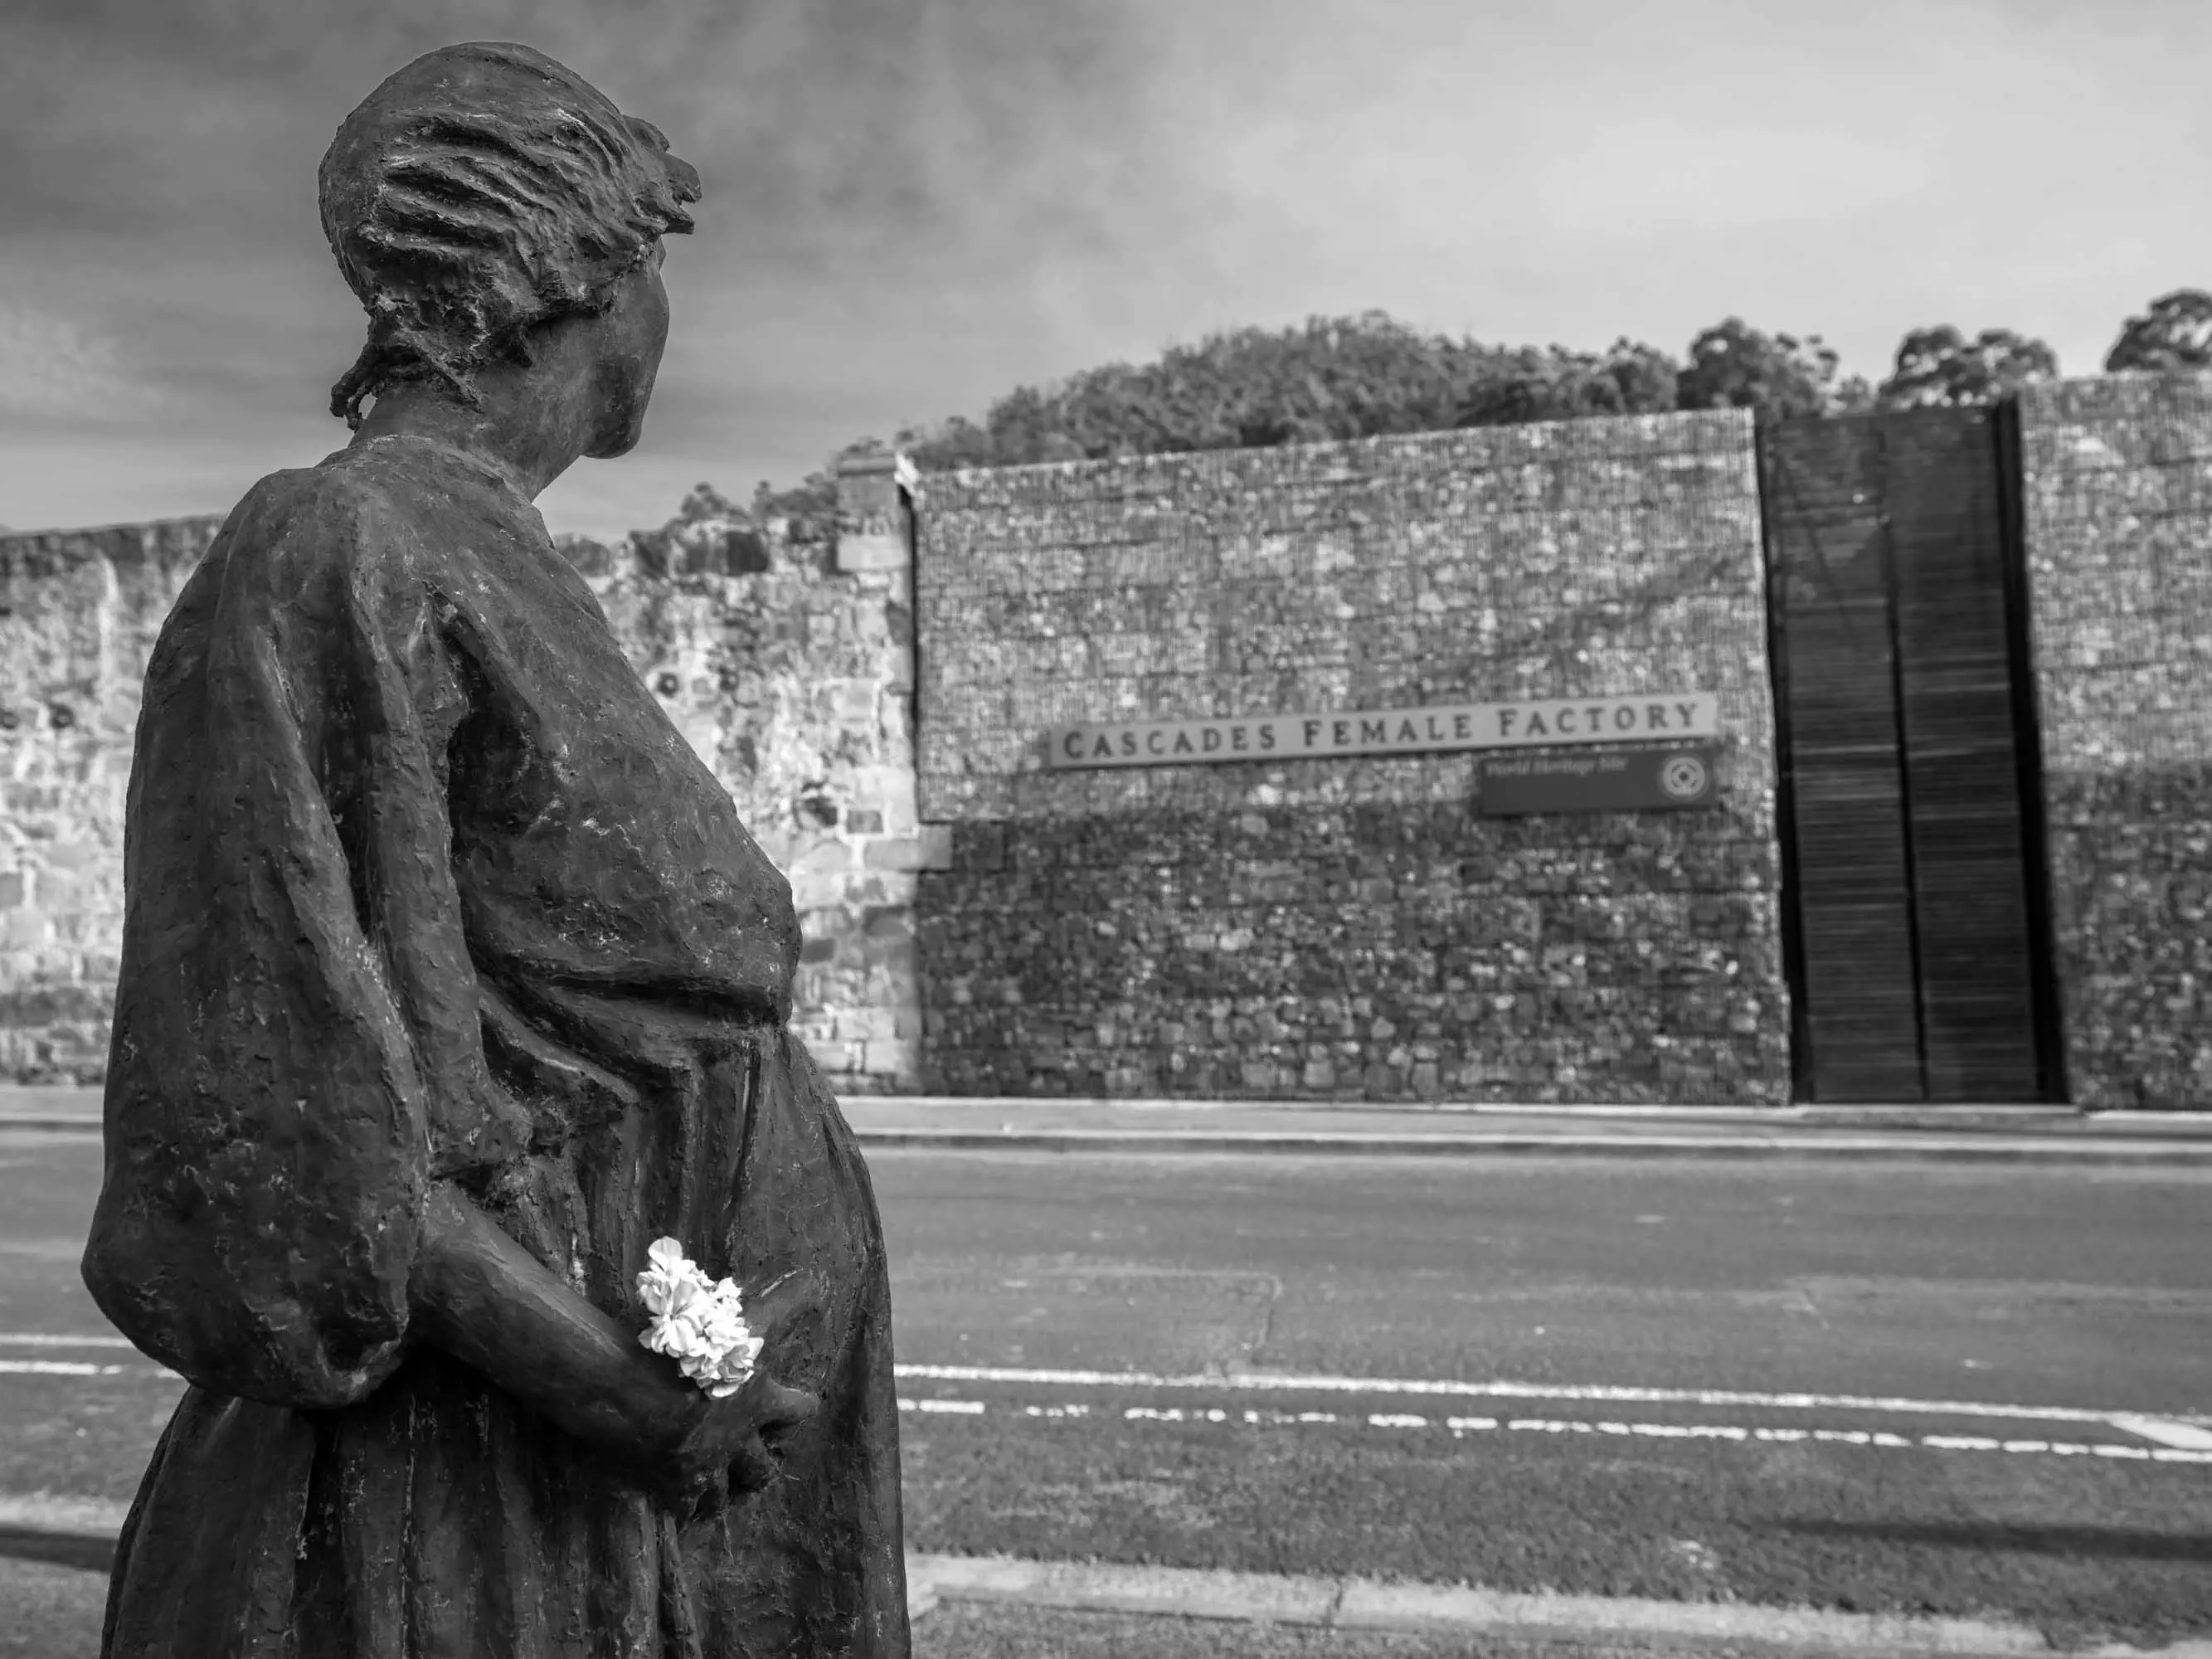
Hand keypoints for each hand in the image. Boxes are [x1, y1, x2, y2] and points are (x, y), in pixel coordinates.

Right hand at [648, 1270, 819, 1521]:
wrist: (637, 1390)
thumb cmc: (694, 1351)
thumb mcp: (749, 1318)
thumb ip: (787, 1300)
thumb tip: (821, 1278)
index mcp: (761, 1403)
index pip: (799, 1411)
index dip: (800, 1408)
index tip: (800, 1406)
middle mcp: (740, 1442)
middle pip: (762, 1470)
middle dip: (761, 1468)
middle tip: (757, 1467)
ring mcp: (707, 1468)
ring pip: (722, 1497)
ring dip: (722, 1493)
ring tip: (716, 1490)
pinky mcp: (672, 1484)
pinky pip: (683, 1508)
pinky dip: (682, 1506)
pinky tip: (676, 1503)